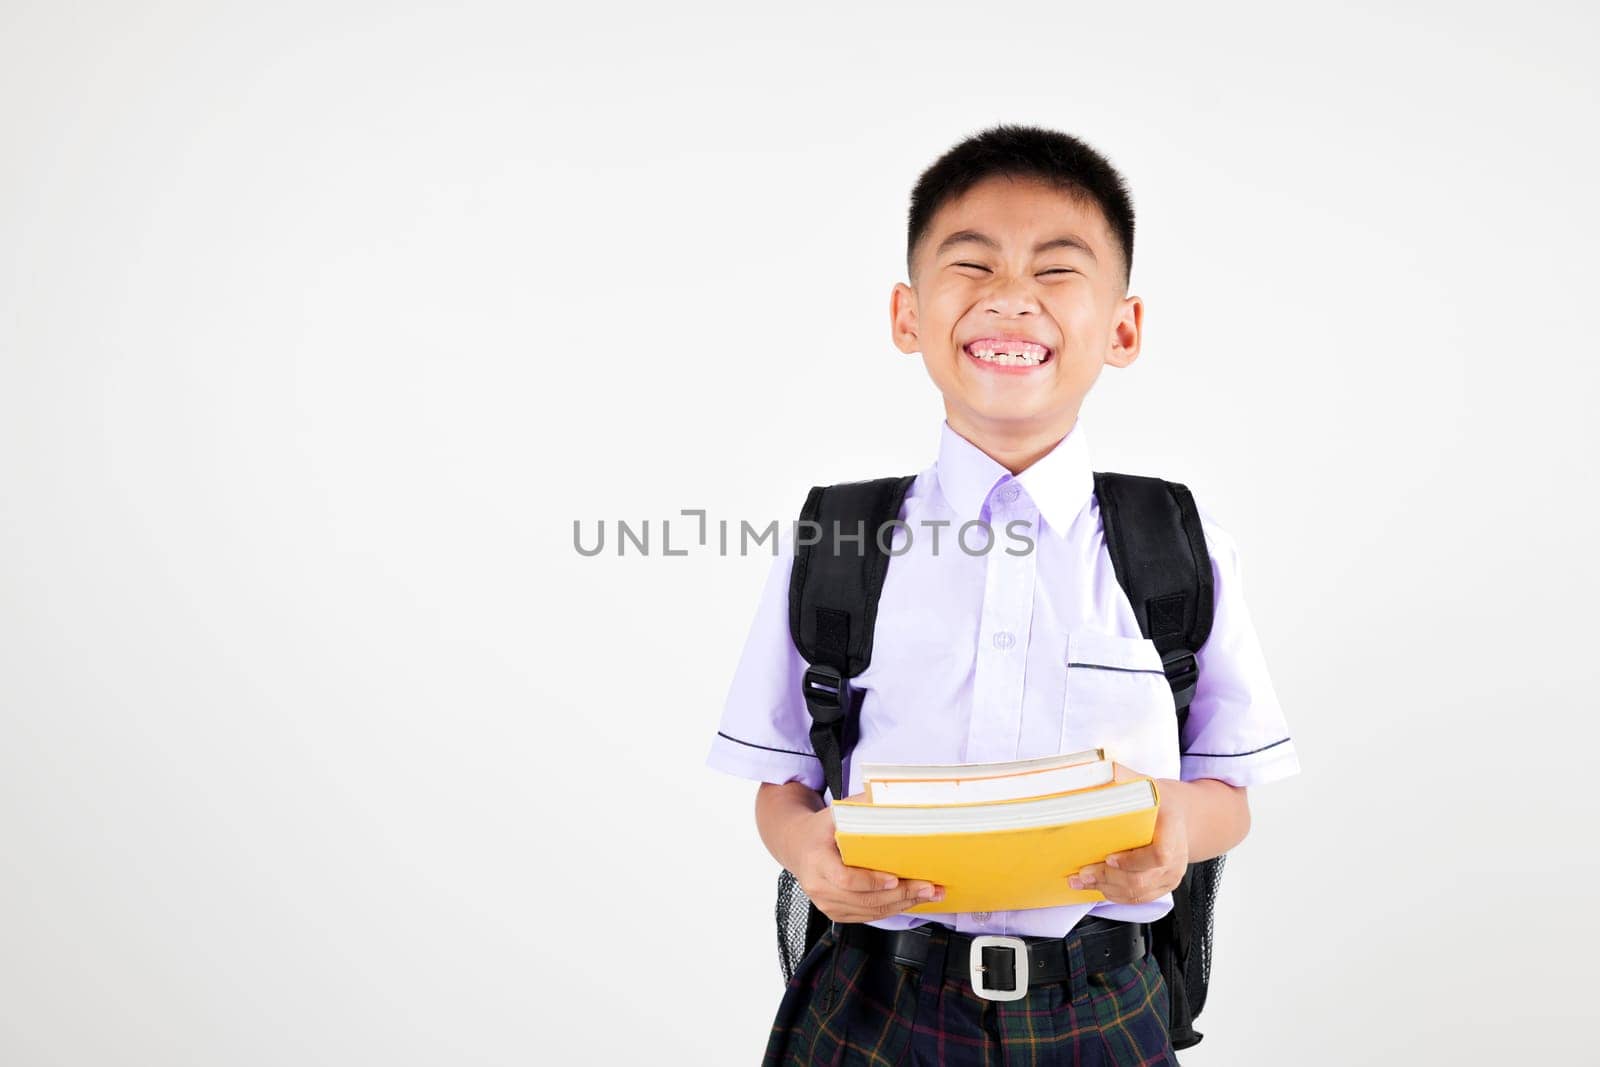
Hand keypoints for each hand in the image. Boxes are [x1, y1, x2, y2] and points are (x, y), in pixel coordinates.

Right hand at [787, 804, 944, 921]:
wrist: (798, 846)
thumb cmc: (821, 828)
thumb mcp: (837, 813)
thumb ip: (863, 807)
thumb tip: (897, 799)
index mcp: (817, 860)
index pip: (846, 879)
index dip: (872, 882)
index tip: (895, 878)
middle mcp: (819, 886)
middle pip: (864, 899)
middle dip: (901, 894)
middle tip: (928, 887)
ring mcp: (826, 903)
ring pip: (870, 911)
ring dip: (903, 904)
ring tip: (929, 893)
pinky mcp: (835, 912)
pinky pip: (868, 916)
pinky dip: (892, 909)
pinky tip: (911, 899)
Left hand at [1069, 780, 1189, 904]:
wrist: (1182, 816)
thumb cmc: (1162, 801)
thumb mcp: (1145, 785)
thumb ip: (1121, 778)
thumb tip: (1094, 771)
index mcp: (1172, 831)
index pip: (1159, 855)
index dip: (1132, 861)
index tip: (1109, 856)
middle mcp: (1177, 858)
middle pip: (1142, 880)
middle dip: (1108, 878)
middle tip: (1083, 872)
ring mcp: (1170, 876)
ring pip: (1138, 893)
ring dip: (1106, 889)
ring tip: (1081, 881)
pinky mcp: (1162, 886)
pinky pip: (1139, 898)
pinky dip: (1115, 895)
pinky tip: (1096, 887)